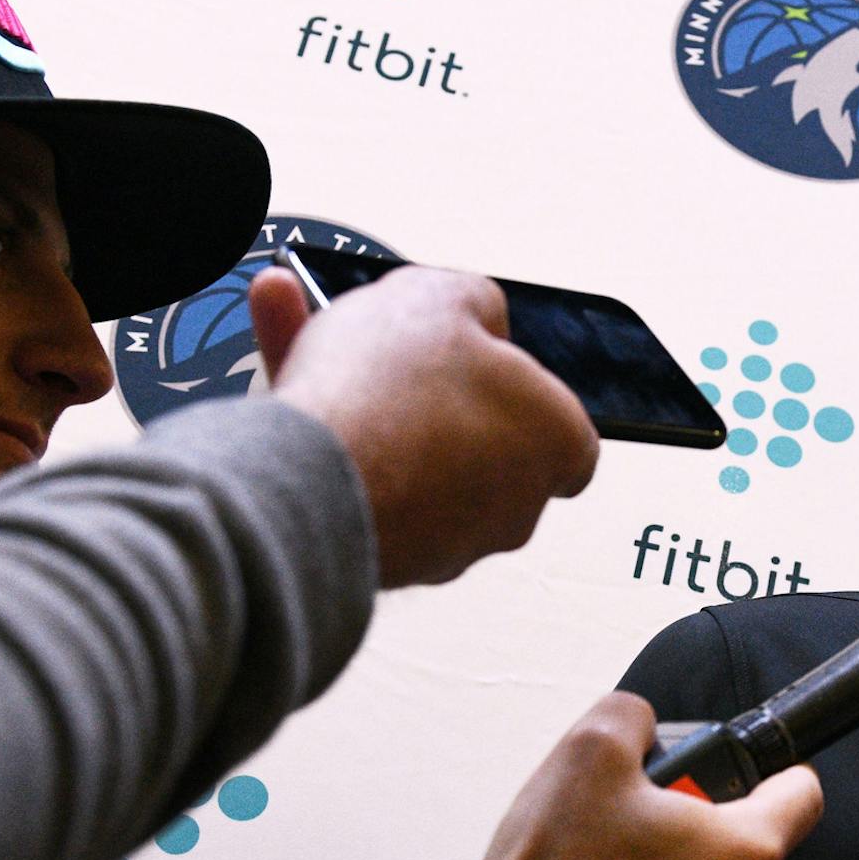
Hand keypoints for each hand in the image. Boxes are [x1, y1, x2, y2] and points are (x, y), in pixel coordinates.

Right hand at [249, 264, 598, 588]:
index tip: (473, 363)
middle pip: (483, 443)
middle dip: (437, 400)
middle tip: (389, 356)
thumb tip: (477, 316)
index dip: (514, 387)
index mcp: (558, 443)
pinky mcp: (393, 562)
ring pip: (418, 466)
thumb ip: (473, 302)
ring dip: (378, 417)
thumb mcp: (441, 297)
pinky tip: (296, 402)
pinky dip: (341, 456)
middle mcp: (517, 507)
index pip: (561, 426)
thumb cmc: (392, 396)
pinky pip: (372, 495)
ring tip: (321, 359)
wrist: (310, 483)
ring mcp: (454, 544)